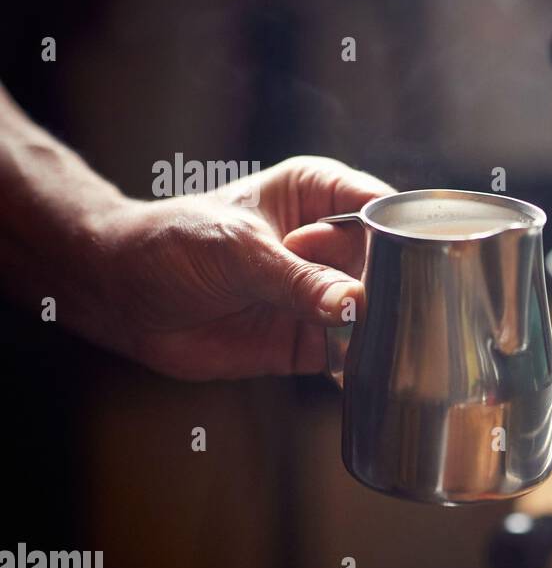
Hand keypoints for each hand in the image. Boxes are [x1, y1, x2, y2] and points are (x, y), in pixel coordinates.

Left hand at [101, 156, 391, 379]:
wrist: (123, 296)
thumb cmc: (173, 245)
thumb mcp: (238, 252)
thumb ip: (298, 281)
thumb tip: (353, 305)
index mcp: (321, 194)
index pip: (379, 207)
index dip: (400, 233)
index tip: (412, 261)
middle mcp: (331, 242)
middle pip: (388, 265)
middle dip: (393, 290)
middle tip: (385, 312)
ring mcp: (324, 292)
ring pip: (375, 312)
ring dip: (381, 331)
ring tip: (383, 345)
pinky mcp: (312, 338)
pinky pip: (350, 354)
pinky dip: (361, 365)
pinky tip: (370, 373)